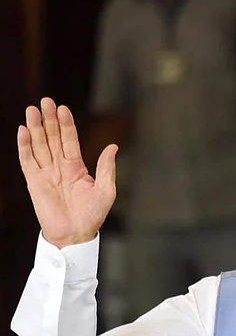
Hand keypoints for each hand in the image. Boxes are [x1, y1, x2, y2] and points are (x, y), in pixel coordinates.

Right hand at [17, 98, 117, 247]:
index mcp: (76, 167)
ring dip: (35, 128)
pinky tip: (23, 131)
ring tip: (32, 109)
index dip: (66, 124)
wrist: (76, 234)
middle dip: (49, 119)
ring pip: (39, 145)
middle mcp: (60, 167)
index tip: (63, 108)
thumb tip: (113, 146)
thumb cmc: (92, 215)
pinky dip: (24, 146)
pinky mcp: (34, 182)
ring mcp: (46, 173)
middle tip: (46, 101)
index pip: (69, 140)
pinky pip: (27, 161)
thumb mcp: (105, 189)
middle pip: (52, 137)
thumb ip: (106, 167)